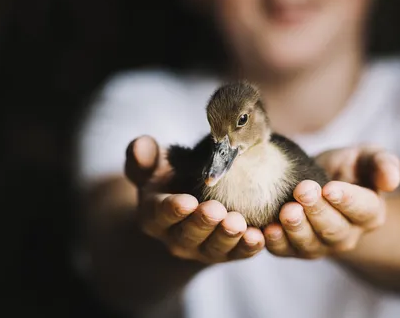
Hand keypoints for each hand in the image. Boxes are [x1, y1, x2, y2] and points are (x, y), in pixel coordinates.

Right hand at [125, 135, 264, 263]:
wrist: (190, 206)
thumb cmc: (171, 179)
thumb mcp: (153, 167)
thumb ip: (143, 158)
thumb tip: (140, 146)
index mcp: (155, 216)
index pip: (161, 214)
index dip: (173, 210)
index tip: (187, 201)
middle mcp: (177, 238)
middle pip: (189, 234)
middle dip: (203, 223)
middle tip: (217, 210)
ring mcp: (203, 249)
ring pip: (214, 248)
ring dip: (227, 237)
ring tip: (238, 223)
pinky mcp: (228, 252)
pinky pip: (238, 253)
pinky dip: (248, 248)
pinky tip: (259, 236)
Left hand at [263, 146, 399, 258]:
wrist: (320, 182)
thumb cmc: (347, 168)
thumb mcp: (367, 157)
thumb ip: (383, 164)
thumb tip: (391, 181)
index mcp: (370, 213)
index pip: (363, 210)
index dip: (347, 200)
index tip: (331, 188)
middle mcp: (347, 235)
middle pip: (334, 229)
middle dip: (317, 211)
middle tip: (303, 191)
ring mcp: (319, 245)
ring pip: (309, 244)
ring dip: (296, 228)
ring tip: (287, 211)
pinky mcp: (293, 248)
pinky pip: (284, 250)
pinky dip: (274, 243)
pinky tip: (265, 230)